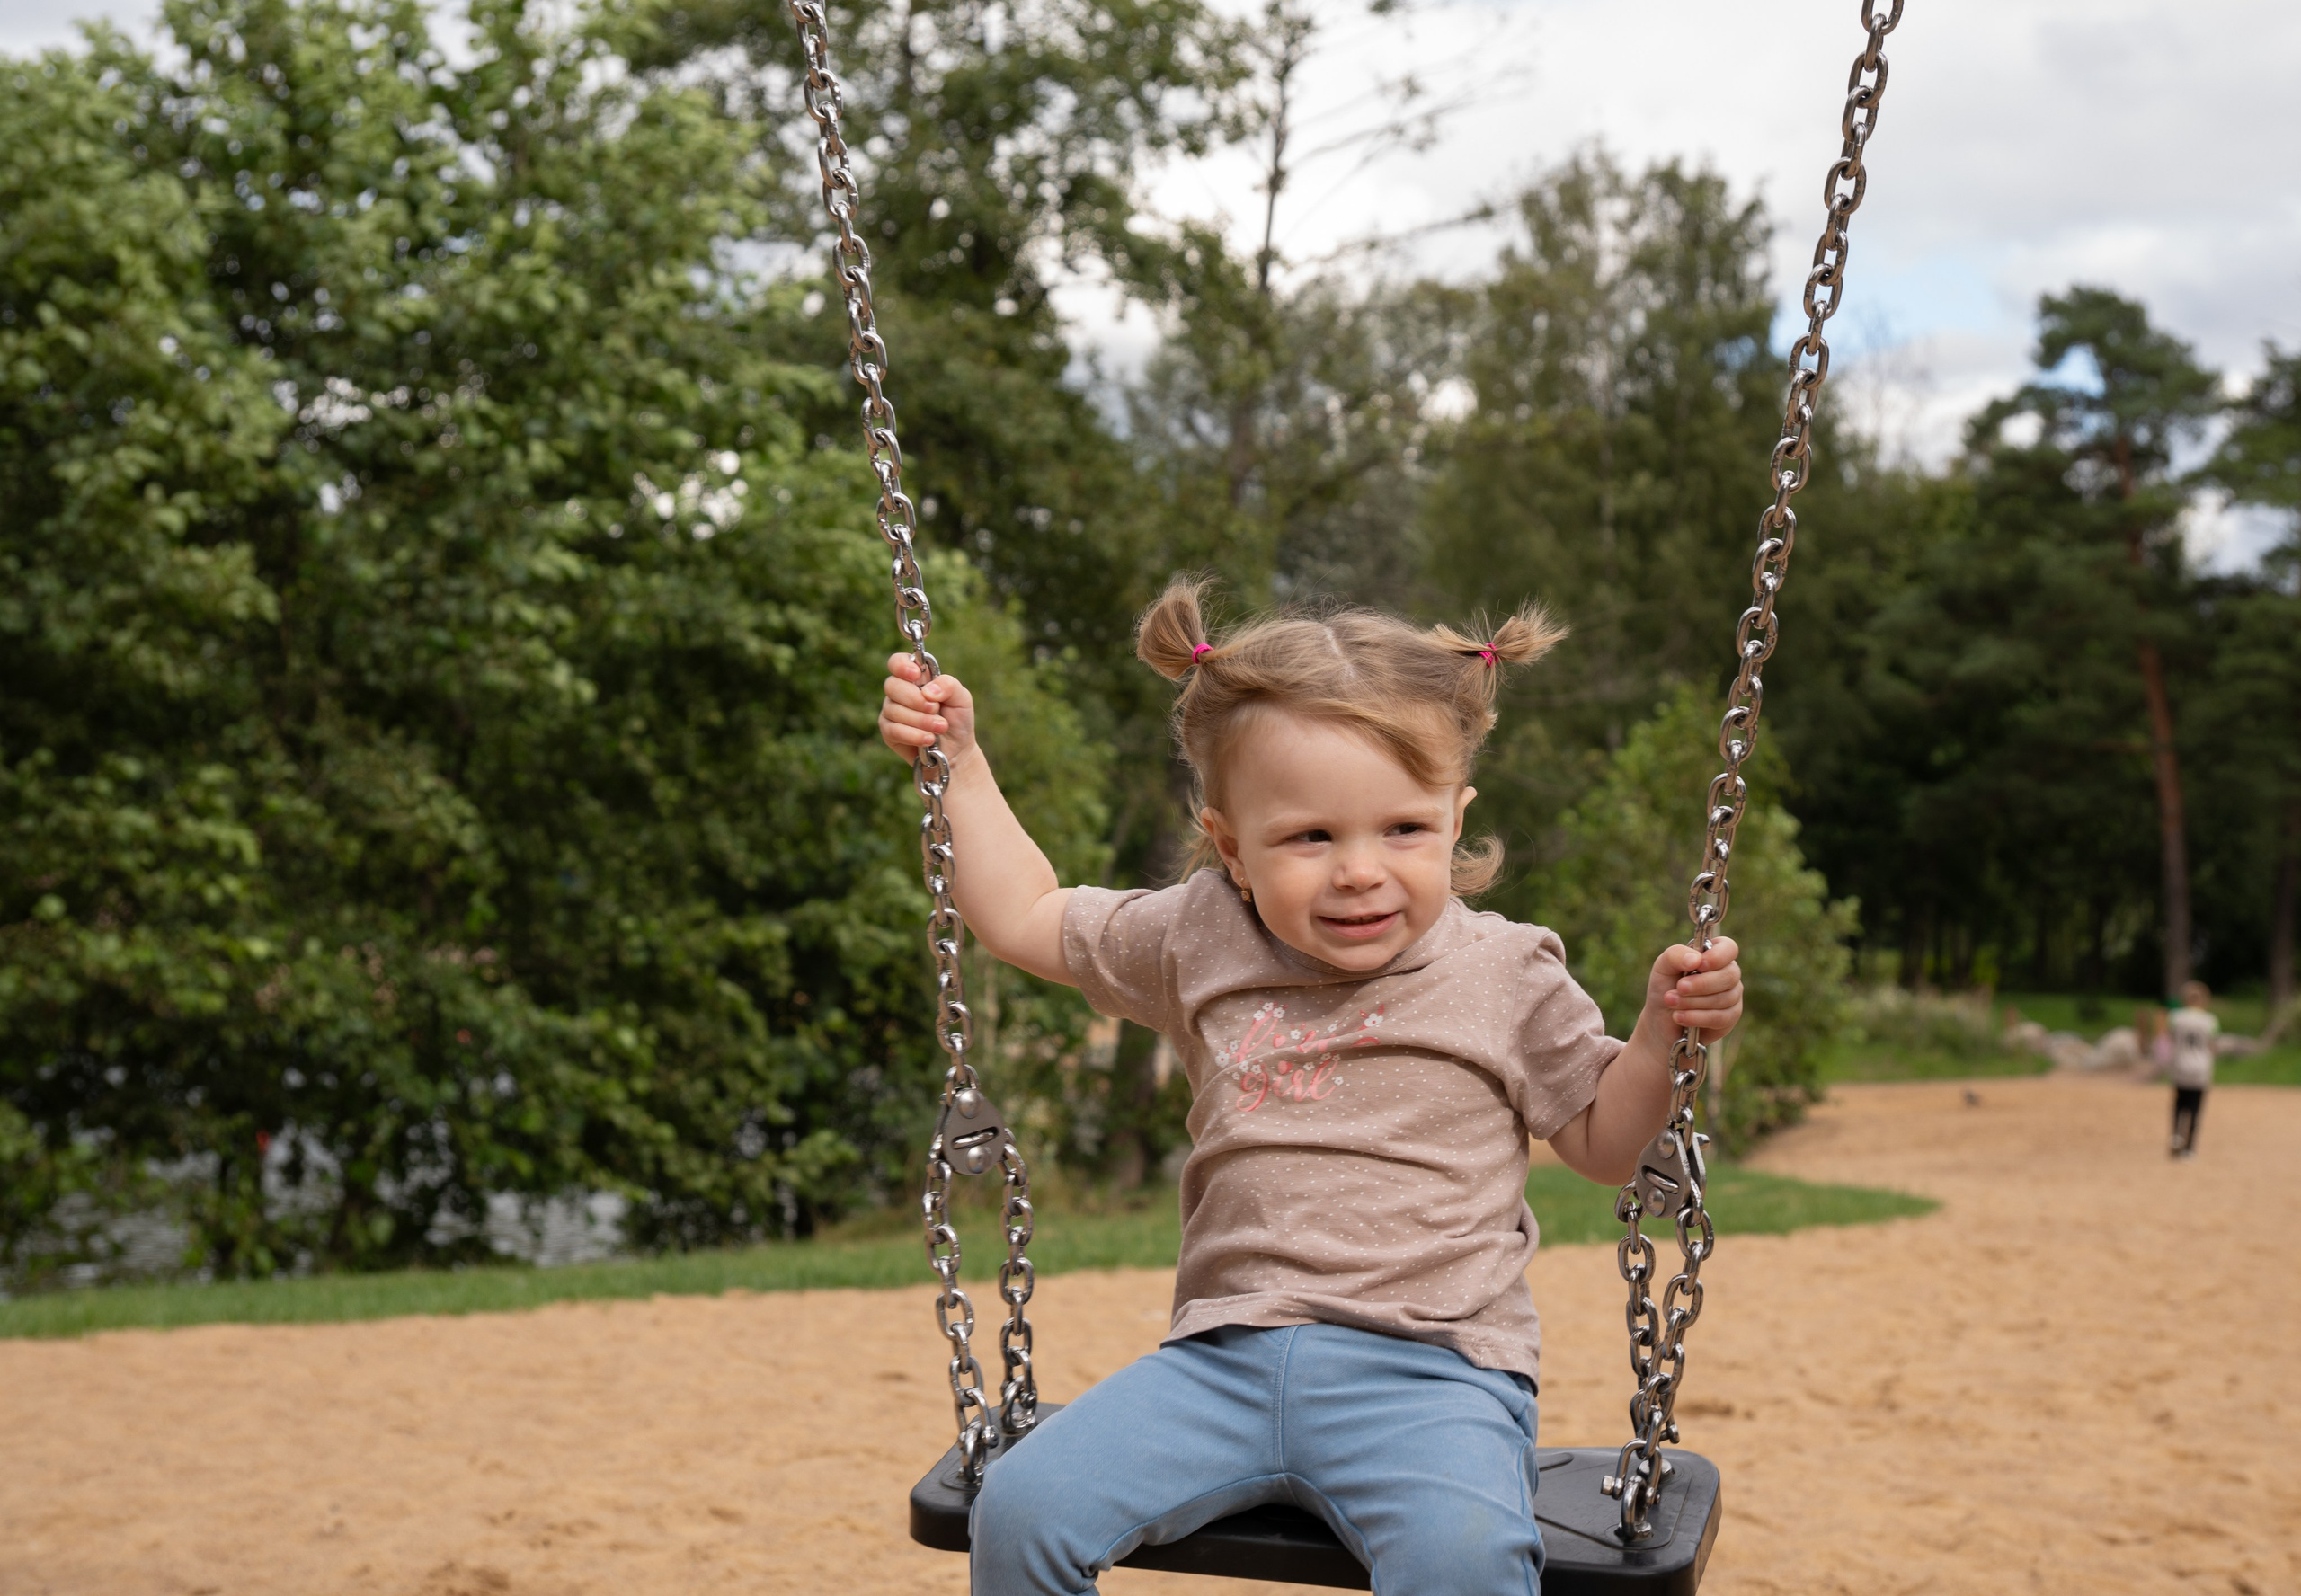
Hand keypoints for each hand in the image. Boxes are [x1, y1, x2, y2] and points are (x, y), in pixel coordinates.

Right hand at [879, 653, 978, 768]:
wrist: (957, 750)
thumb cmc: (958, 720)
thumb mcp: (962, 698)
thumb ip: (948, 685)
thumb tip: (927, 691)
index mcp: (916, 678)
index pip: (897, 662)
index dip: (902, 666)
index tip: (916, 676)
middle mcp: (900, 692)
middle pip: (892, 685)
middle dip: (916, 700)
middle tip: (936, 709)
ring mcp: (892, 712)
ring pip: (894, 710)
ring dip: (921, 720)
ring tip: (940, 728)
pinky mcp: (889, 732)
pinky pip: (893, 729)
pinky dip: (913, 735)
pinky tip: (929, 739)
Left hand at [1644, 937, 1741, 1042]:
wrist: (1661, 1020)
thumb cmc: (1665, 988)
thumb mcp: (1663, 968)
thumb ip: (1675, 955)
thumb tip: (1696, 959)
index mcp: (1714, 955)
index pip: (1729, 948)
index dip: (1717, 956)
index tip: (1698, 966)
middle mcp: (1727, 974)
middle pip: (1730, 975)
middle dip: (1701, 984)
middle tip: (1679, 988)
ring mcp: (1732, 996)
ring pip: (1725, 998)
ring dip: (1694, 1002)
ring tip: (1672, 1003)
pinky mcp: (1730, 1018)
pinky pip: (1722, 1018)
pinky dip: (1698, 1017)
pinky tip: (1680, 1017)